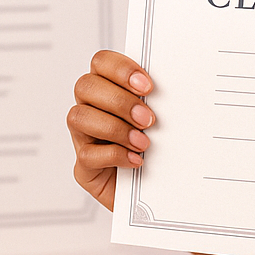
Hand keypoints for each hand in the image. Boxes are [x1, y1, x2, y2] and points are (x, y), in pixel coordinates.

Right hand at [67, 49, 155, 210]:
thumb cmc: (160, 149)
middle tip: (148, 119)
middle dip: (118, 101)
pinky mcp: (84, 167)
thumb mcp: (162, 120)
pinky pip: (86, 155)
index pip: (101, 62)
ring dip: (115, 128)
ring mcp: (83, 137)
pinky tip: (136, 160)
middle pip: (85, 86)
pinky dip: (114, 155)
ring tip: (143, 142)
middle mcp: (90, 108)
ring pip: (78, 117)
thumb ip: (159, 101)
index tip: (148, 86)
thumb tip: (175, 88)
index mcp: (108, 88)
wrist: (158, 192)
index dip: (121, 70)